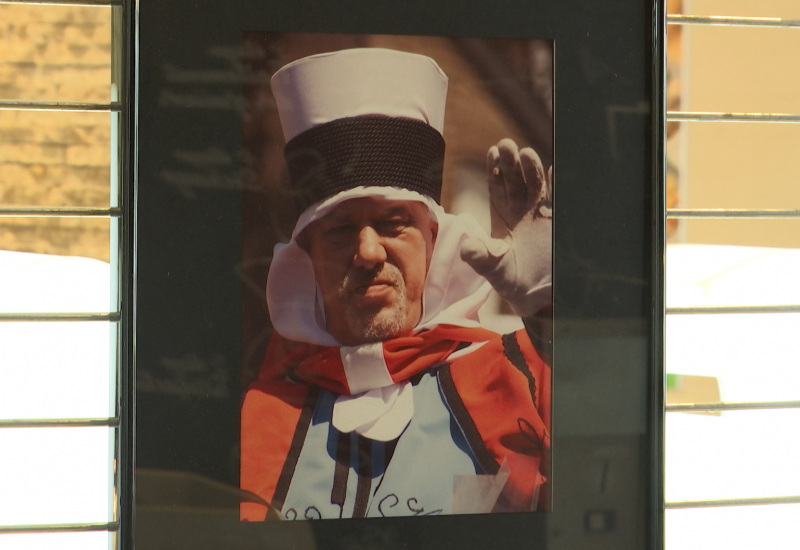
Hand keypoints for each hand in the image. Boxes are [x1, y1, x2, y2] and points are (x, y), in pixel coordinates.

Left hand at [460, 138, 551, 316]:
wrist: (538, 294)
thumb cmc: (511, 280)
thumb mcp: (493, 269)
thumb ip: (480, 257)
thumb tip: (467, 249)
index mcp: (501, 216)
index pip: (497, 186)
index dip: (495, 170)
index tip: (493, 152)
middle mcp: (519, 210)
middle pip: (515, 179)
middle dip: (510, 163)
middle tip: (506, 145)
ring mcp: (539, 213)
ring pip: (535, 184)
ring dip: (531, 169)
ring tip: (526, 154)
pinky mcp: (556, 220)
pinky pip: (557, 198)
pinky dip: (558, 184)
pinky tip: (556, 170)